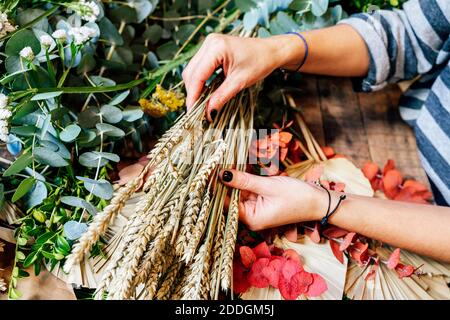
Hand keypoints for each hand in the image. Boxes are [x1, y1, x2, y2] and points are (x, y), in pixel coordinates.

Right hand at [182, 34, 304, 120]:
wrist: (271, 51)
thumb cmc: (260, 62)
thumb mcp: (240, 82)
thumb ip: (221, 97)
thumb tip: (208, 113)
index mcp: (216, 47)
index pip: (197, 75)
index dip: (193, 95)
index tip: (192, 112)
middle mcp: (209, 43)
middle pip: (191, 72)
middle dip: (193, 92)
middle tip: (197, 111)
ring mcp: (209, 44)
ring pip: (193, 70)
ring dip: (195, 87)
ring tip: (201, 103)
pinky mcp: (211, 48)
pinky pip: (199, 67)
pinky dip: (200, 81)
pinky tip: (205, 92)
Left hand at [219, 169, 321, 230]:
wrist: (319, 201)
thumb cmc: (297, 197)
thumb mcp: (268, 186)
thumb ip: (244, 181)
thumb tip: (223, 174)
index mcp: (252, 219)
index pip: (226, 204)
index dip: (217, 188)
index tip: (209, 172)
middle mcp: (251, 217)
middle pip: (230, 199)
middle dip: (225, 181)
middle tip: (215, 162)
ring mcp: (256, 210)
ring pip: (238, 193)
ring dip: (234, 179)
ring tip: (225, 161)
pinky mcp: (262, 202)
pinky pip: (248, 191)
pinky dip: (244, 180)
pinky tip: (239, 167)